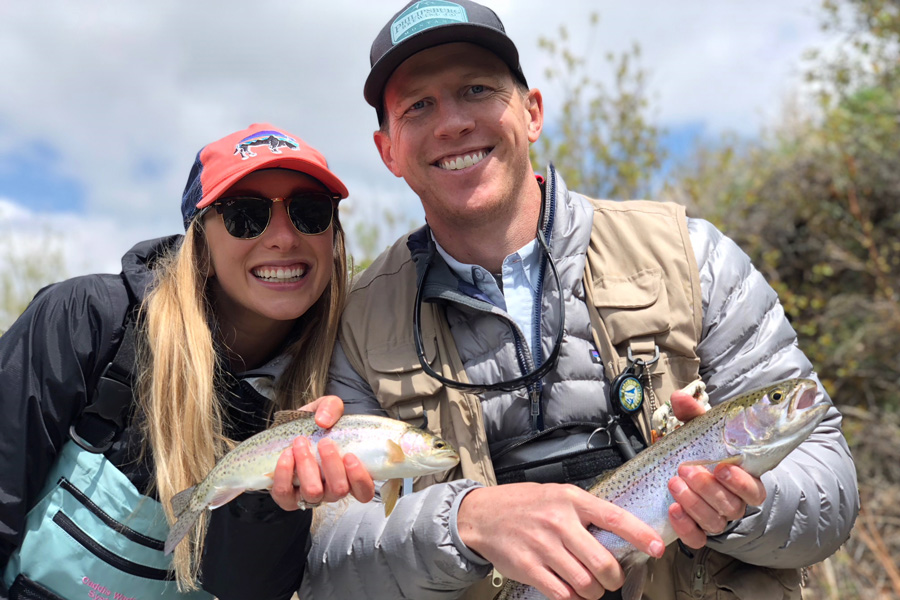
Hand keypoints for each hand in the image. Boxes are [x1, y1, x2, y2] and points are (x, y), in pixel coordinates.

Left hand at [270, 395, 374, 510]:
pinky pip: (285, 492)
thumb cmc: (314, 425)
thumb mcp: (326, 409)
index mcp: (349, 474)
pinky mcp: (287, 498)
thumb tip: (324, 421)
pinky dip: (285, 472)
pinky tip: (287, 454)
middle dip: (332, 465)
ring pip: (313, 492)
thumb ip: (331, 407)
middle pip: (339, 490)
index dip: (360, 479)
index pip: (364, 492)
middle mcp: (331, 490)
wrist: (286, 432)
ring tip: (300, 442)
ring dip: (307, 465)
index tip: (350, 456)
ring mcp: (309, 496)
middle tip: (324, 442)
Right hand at [457, 483, 664, 599]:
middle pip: (603, 562)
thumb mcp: (557, 495)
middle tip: (612, 578)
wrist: (482, 515)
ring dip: (593, 592)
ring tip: (589, 586)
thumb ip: (585, 512)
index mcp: (571, 500)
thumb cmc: (524, 504)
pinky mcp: (529, 567)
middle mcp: (559, 522)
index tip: (657, 548)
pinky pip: (562, 594)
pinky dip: (572, 598)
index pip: (614, 517)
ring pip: (585, 583)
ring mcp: (543, 546)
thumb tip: (620, 534)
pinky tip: (570, 591)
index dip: (640, 535)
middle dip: (614, 578)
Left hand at [667, 390, 766, 547]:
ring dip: (694, 503)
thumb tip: (679, 397)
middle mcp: (734, 503)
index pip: (755, 490)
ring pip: (714, 521)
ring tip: (674, 484)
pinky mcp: (698, 531)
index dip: (742, 482)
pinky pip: (696, 538)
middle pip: (731, 506)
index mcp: (743, 480)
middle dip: (708, 489)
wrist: (684, 474)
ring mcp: (716, 519)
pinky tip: (673, 510)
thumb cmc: (700, 451)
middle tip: (686, 470)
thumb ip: (692, 414)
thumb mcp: (699, 431)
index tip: (723, 467)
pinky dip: (685, 527)